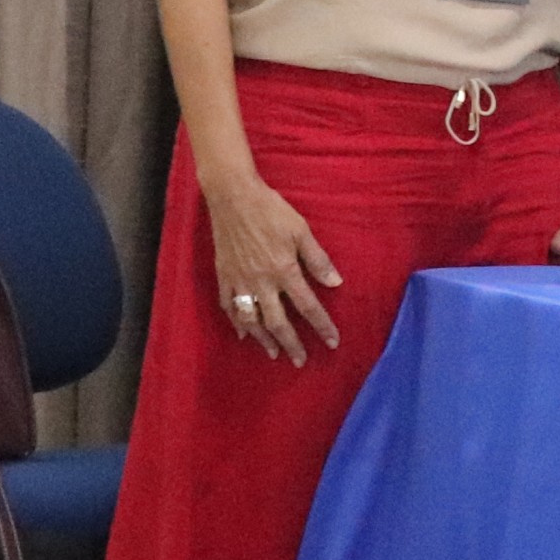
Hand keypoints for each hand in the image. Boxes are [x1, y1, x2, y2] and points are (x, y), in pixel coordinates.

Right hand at [205, 170, 344, 364]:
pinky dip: (236, 323)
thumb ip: (318, 259)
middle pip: (277, 321)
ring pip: (251, 319)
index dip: (321, 326)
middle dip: (291, 344)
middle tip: (300, 361)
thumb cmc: (272, 211)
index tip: (332, 342)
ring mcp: (239, 281)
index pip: (307, 306)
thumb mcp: (301, 231)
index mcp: (284, 270)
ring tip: (273, 353)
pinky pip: (228, 306)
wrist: (233, 198)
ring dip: (263, 339)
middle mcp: (261, 282)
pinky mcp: (223, 276)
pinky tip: (242, 333)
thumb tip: (336, 283)